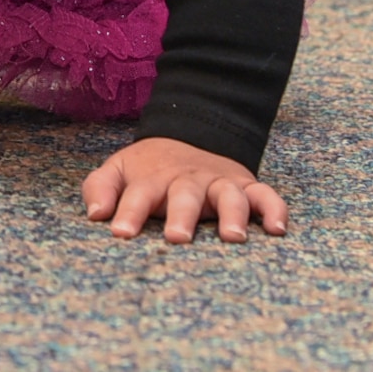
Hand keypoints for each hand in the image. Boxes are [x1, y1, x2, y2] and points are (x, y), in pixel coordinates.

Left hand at [82, 137, 286, 243]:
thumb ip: (101, 188)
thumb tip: (95, 214)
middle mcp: (187, 180)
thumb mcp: (119, 169)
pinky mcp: (246, 186)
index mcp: (153, 179)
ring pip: (228, 195)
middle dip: (182, 215)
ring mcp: (219, 182)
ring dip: (232, 214)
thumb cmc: (149, 168)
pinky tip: (277, 230)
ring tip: (233, 237)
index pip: (138, 195)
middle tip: (178, 238)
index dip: (128, 212)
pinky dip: (274, 209)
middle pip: (184, 196)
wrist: (189, 134)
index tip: (120, 232)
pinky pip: (266, 195)